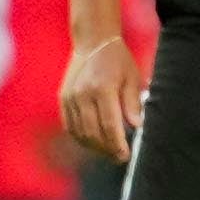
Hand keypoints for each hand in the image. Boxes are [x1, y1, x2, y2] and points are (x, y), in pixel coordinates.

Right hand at [60, 36, 141, 165]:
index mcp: (102, 88)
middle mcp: (82, 94)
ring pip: (80, 133)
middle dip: (106, 149)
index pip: (109, 125)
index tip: (125, 156)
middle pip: (93, 133)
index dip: (117, 145)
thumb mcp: (132, 78)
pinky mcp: (62, 99)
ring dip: (94, 147)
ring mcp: (70, 97)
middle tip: (118, 157)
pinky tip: (92, 141)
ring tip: (107, 151)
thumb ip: (132, 103)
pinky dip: (80, 138)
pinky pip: (69, 126)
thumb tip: (136, 126)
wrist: (92, 42)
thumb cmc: (117, 60)